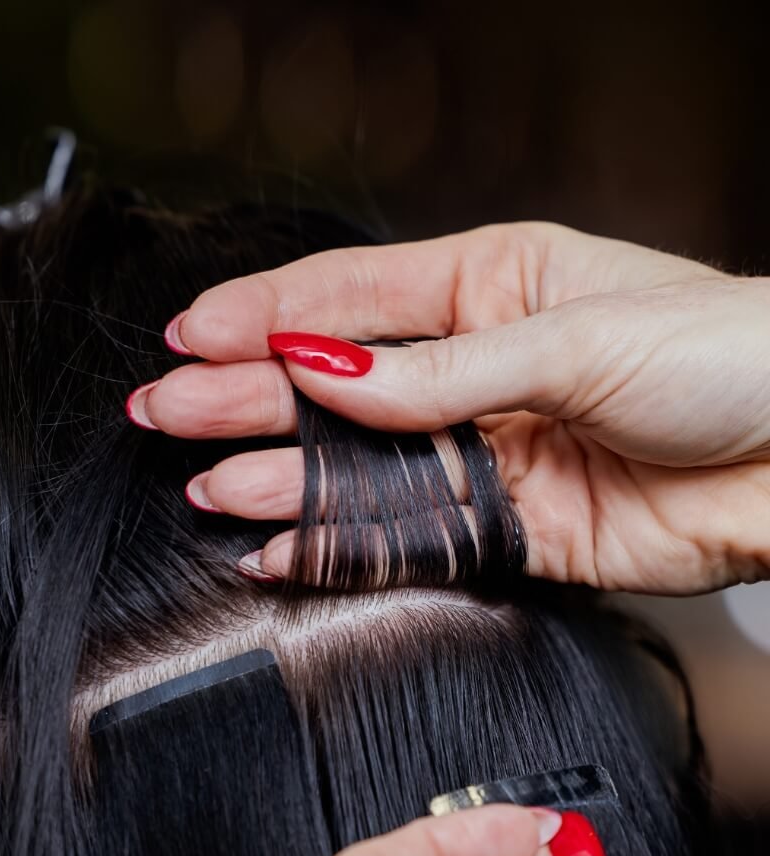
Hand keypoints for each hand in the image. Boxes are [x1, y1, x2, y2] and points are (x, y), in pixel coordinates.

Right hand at [133, 223, 769, 592]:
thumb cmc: (728, 356)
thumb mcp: (575, 337)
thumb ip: (441, 371)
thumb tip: (328, 375)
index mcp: (489, 288)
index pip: (350, 294)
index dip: (264, 313)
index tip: (193, 335)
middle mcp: (472, 370)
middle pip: (336, 383)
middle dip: (245, 394)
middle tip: (167, 408)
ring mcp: (482, 451)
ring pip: (358, 465)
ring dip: (280, 476)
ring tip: (206, 481)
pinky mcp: (504, 526)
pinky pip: (405, 534)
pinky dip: (341, 543)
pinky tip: (281, 541)